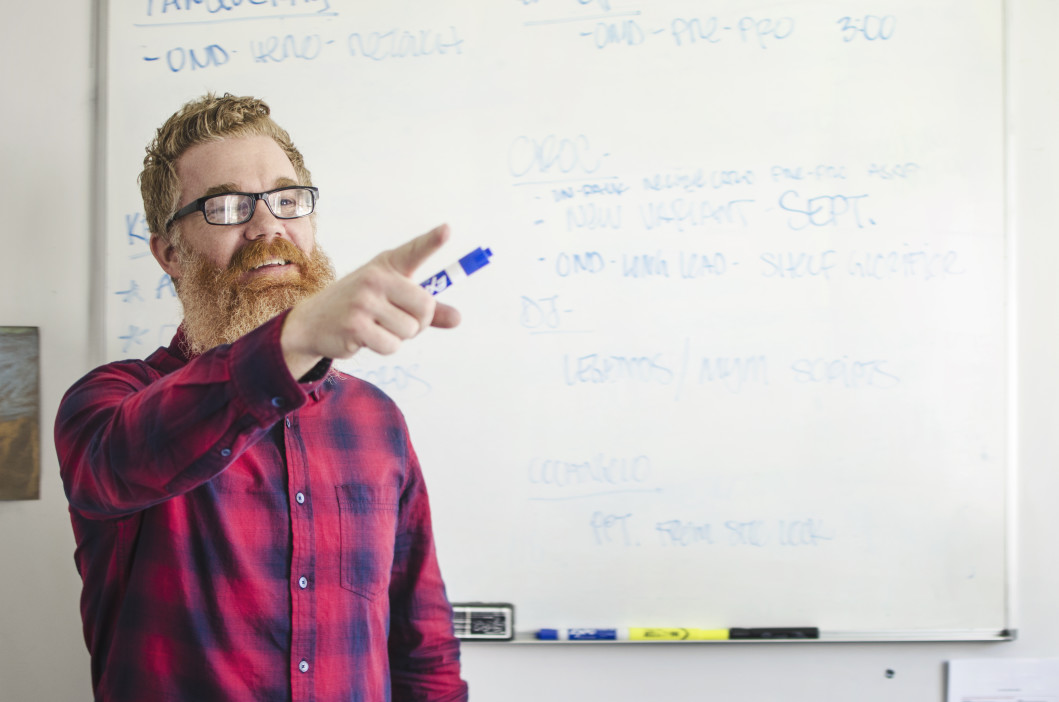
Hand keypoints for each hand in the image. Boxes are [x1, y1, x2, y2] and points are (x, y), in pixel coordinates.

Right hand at [281, 224, 461, 377]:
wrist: (313, 321)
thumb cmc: (361, 307)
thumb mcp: (393, 300)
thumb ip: (427, 309)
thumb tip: (458, 318)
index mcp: (388, 265)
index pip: (414, 251)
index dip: (432, 241)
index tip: (448, 230)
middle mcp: (376, 277)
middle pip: (426, 308)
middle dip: (419, 323)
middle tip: (396, 319)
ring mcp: (363, 300)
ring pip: (410, 330)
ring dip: (399, 337)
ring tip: (376, 326)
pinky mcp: (354, 325)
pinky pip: (392, 346)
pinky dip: (385, 347)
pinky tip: (366, 337)